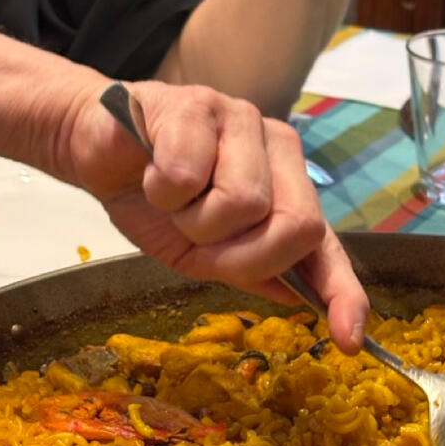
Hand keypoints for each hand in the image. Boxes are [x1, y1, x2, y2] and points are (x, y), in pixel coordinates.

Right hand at [66, 80, 368, 352]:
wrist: (97, 150)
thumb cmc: (156, 199)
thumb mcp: (204, 252)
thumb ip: (251, 269)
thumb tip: (297, 298)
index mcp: (289, 189)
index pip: (328, 246)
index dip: (342, 294)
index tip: (348, 340)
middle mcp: (279, 150)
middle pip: (297, 226)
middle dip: (243, 256)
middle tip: (200, 242)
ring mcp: (244, 121)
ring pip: (243, 204)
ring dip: (193, 221)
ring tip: (172, 200)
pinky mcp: (199, 105)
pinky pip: (188, 176)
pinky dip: (161, 191)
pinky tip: (151, 172)